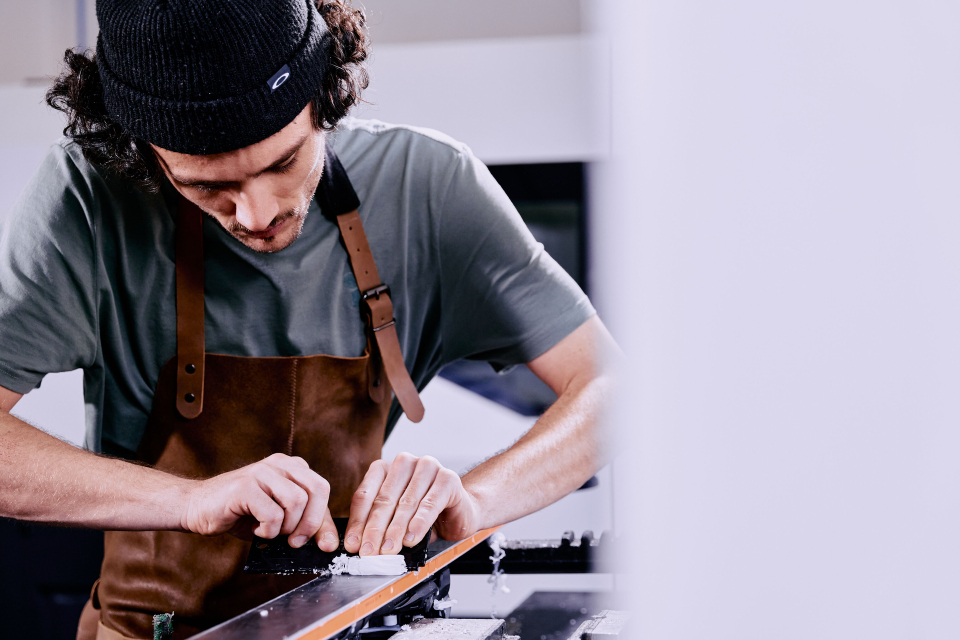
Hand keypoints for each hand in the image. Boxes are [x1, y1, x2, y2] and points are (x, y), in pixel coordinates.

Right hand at [180, 453, 339, 551]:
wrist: (197, 508)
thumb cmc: (240, 514)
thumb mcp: (278, 517)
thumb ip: (301, 521)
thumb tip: (326, 541)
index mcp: (290, 466)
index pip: (321, 489)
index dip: (326, 521)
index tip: (327, 546)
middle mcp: (279, 463)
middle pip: (316, 490)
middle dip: (311, 523)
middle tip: (294, 542)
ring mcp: (261, 471)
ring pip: (296, 502)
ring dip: (286, 527)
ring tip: (269, 532)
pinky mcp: (245, 485)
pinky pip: (273, 514)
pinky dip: (268, 531)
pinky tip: (256, 530)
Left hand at [343, 453, 479, 555]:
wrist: (461, 512)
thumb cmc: (426, 515)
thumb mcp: (396, 520)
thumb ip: (379, 526)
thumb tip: (359, 544)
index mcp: (387, 468)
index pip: (366, 495)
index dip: (358, 522)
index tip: (354, 545)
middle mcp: (406, 463)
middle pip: (385, 499)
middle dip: (375, 529)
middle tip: (369, 551)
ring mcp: (428, 467)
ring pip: (406, 502)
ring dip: (396, 529)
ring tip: (389, 549)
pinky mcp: (448, 478)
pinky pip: (430, 504)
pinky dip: (419, 524)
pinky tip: (411, 539)